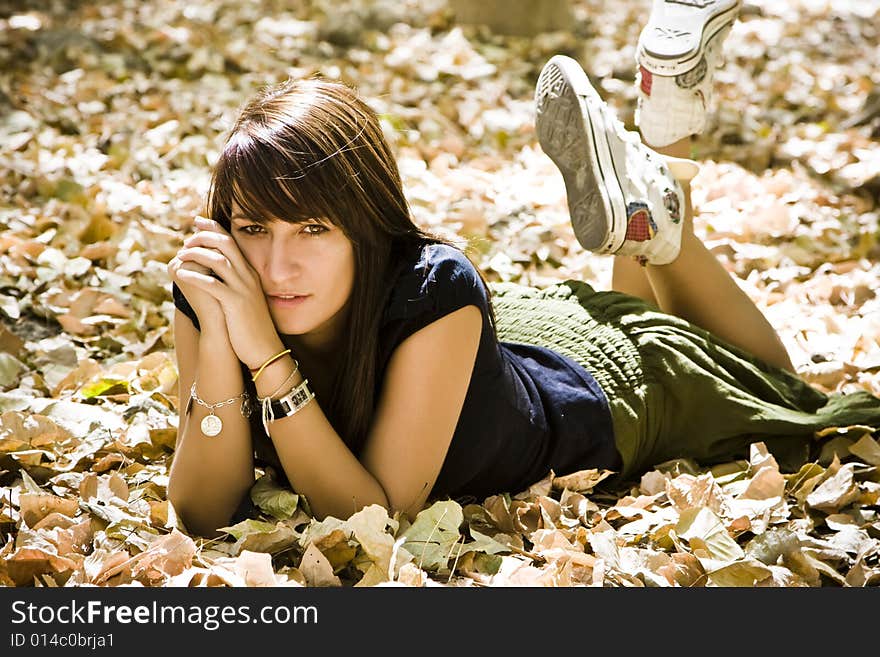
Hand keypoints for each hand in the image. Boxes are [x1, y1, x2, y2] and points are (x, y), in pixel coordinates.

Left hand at [170, 217, 283, 367]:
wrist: (265, 349)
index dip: (214, 228)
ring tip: (180, 255)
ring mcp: (243, 289)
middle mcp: (248, 277)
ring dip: (196, 254)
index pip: (233, 242)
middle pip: (226, 244)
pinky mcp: (235, 303)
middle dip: (204, 236)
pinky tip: (181, 275)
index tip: (198, 222)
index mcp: (250, 274)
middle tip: (186, 237)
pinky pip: (213, 284)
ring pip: (218, 261)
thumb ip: (234, 285)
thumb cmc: (251, 327)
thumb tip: (215, 275)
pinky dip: (195, 277)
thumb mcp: (245, 300)